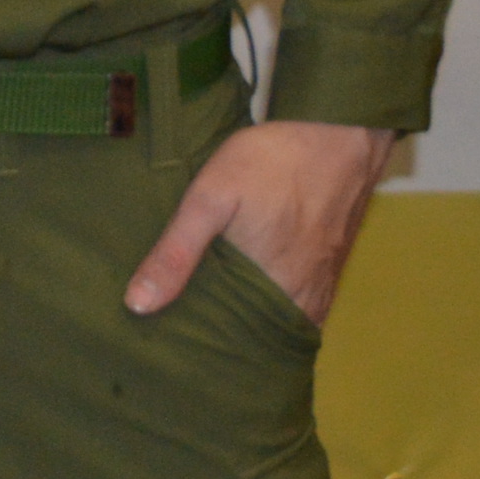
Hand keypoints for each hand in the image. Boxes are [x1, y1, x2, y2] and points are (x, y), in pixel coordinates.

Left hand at [124, 118, 400, 326]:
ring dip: (245, 324)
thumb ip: (176, 253)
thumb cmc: (273, 162)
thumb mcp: (210, 197)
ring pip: (276, 322)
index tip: (166, 346)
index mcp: (272, 292)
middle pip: (254, 337)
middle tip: (177, 335)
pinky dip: (269, 308)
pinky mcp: (329, 269)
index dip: (199, 347)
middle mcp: (303, 300)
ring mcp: (322, 286)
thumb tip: (138, 305)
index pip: (229, 343)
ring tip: (203, 320)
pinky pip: (297, 306)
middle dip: (219, 340)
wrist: (340, 132)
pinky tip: (243, 296)